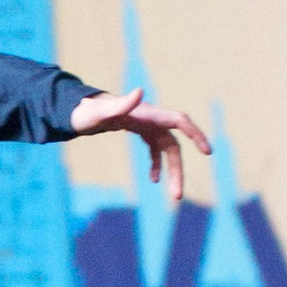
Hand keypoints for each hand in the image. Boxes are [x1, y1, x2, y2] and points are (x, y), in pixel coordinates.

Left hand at [66, 88, 210, 207]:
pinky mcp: (142, 131)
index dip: (195, 134)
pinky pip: (156, 149)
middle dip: (178, 169)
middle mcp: (152, 120)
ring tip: (174, 195)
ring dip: (171, 171)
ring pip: (168, 150)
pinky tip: (152, 179)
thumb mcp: (101, 112)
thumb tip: (140, 91)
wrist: (79, 111)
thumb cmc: (88, 112)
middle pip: (174, 145)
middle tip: (177, 196)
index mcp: (148, 114)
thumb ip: (121, 104)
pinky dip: (157, 164)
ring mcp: (148, 126)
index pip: (180, 121)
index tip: (207, 152)